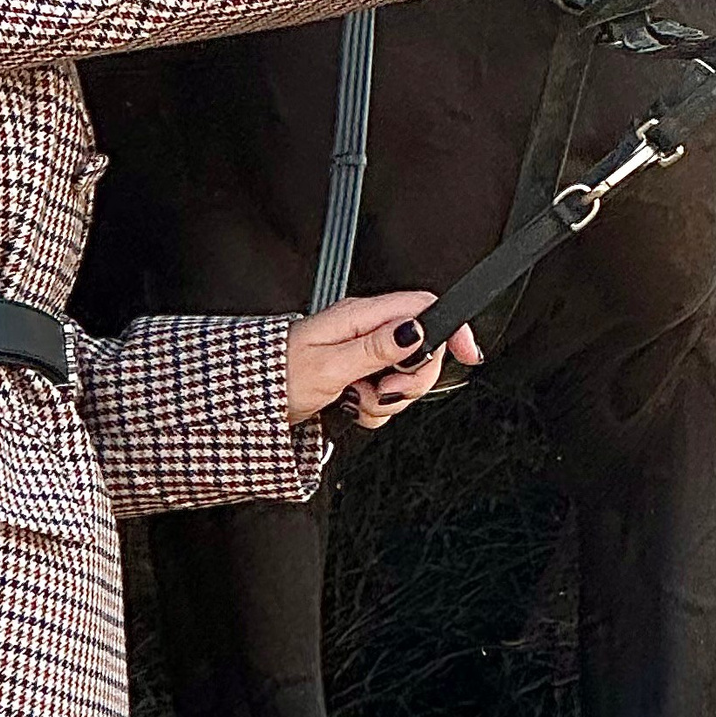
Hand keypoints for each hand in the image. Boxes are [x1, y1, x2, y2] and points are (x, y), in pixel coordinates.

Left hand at [285, 290, 482, 429]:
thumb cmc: (277, 377)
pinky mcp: (358, 376)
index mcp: (360, 317)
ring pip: (405, 378)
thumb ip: (377, 347)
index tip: (467, 353)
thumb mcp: (330, 365)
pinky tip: (353, 407)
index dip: (450, 328)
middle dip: (411, 381)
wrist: (249, 401)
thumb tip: (416, 330)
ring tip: (356, 400)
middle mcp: (364, 331)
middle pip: (422, 349)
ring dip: (388, 400)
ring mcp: (363, 354)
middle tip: (381, 391)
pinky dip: (376, 409)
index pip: (422, 307)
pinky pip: (386, 395)